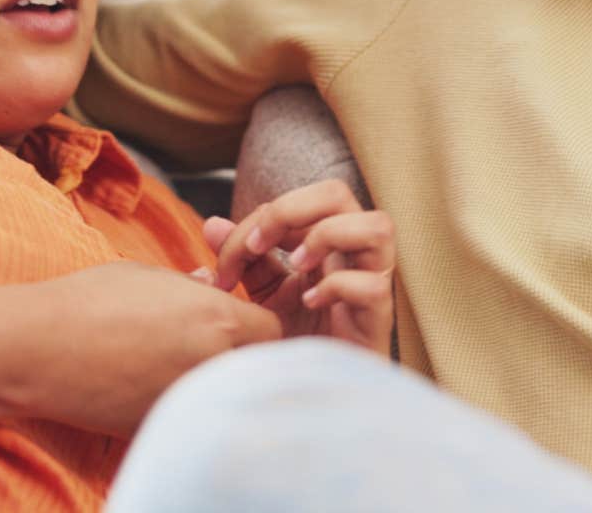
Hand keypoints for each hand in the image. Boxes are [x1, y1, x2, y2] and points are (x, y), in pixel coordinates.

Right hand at [22, 261, 282, 436]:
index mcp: (218, 320)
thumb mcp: (147, 277)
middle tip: (212, 344)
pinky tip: (151, 384)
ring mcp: (190, 401)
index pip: (272, 330)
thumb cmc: (90, 301)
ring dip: (213, 381)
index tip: (237, 321)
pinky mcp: (163, 427)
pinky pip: (190, 415)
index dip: (257, 324)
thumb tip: (209, 283)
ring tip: (176, 362)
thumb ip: (189, 285)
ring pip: (224, 393)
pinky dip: (182, 404)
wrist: (38, 349)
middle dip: (242, 355)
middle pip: (256, 367)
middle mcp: (213, 364)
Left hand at [203, 179, 394, 355]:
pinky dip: (339, 288)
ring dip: (328, 236)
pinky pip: (374, 287)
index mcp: (328, 244)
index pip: (302, 200)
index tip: (227, 260)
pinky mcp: (378, 321)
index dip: (260, 217)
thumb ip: (244, 260)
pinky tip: (311, 304)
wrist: (317, 398)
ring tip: (296, 266)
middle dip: (291, 209)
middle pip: (339, 193)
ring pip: (378, 226)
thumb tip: (212, 224)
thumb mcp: (264, 297)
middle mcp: (353, 257)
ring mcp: (371, 285)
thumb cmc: (297, 345)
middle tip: (257, 246)